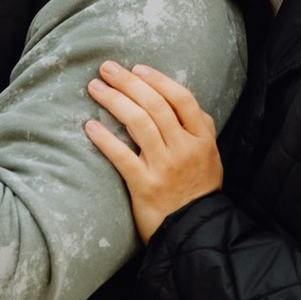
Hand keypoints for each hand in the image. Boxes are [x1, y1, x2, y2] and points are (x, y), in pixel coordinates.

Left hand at [84, 62, 222, 242]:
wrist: (194, 231)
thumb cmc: (199, 190)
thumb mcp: (210, 156)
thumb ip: (201, 127)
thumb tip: (179, 99)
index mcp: (202, 139)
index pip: (181, 99)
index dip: (158, 80)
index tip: (137, 68)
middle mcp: (185, 149)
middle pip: (155, 105)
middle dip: (128, 82)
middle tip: (106, 69)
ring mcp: (165, 167)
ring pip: (138, 123)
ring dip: (114, 101)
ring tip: (95, 88)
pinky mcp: (145, 186)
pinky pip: (122, 156)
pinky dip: (105, 138)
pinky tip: (90, 126)